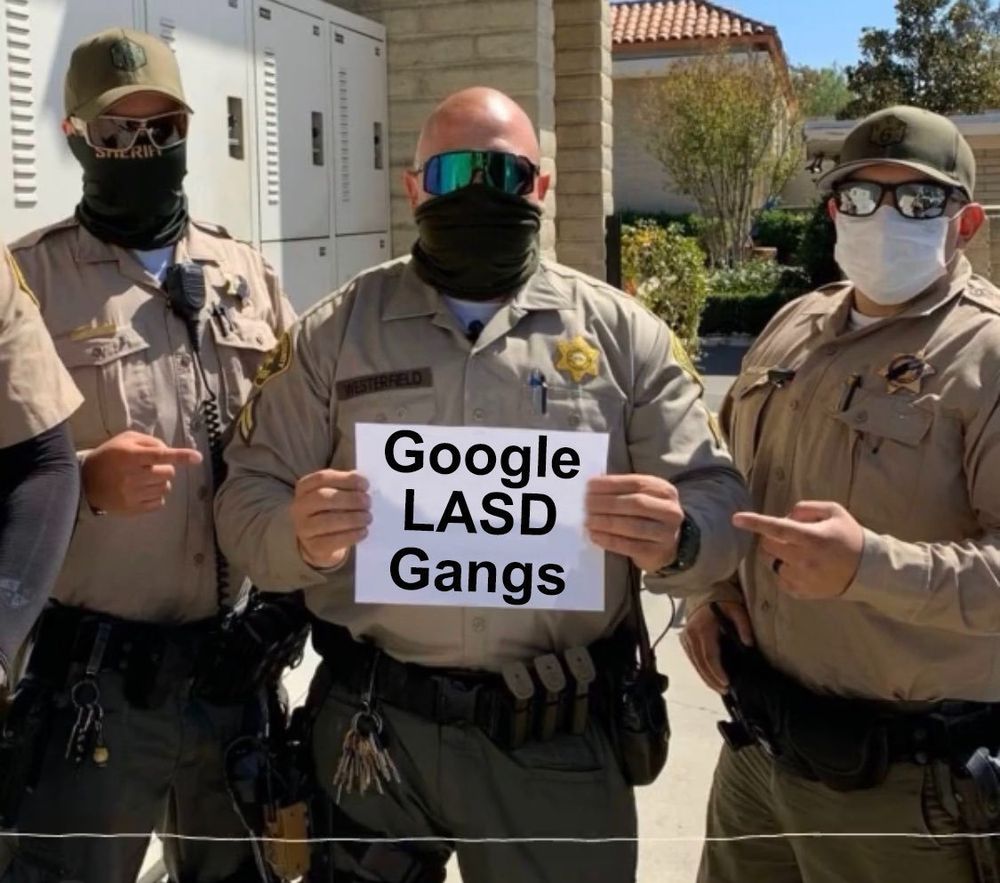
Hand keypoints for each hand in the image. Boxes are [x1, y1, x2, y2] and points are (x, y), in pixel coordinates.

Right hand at [82, 431, 202, 514]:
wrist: (85, 481)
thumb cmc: (109, 456)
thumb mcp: (126, 440)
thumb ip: (150, 442)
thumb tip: (169, 451)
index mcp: (130, 456)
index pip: (160, 456)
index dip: (181, 456)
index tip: (197, 458)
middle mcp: (132, 476)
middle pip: (168, 474)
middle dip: (165, 469)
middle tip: (150, 468)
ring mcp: (131, 495)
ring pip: (165, 488)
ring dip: (160, 483)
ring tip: (144, 479)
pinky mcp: (132, 509)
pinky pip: (158, 502)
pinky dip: (155, 496)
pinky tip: (142, 491)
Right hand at [292, 470, 370, 569]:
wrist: (321, 543)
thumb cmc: (331, 512)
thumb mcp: (336, 494)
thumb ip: (347, 486)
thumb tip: (362, 483)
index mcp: (304, 488)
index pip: (322, 478)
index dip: (346, 479)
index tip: (365, 485)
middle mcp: (299, 506)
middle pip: (323, 497)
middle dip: (350, 499)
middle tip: (368, 503)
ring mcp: (303, 528)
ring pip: (327, 521)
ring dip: (353, 518)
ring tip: (368, 518)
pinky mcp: (313, 547)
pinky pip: (332, 541)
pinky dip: (351, 535)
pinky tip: (363, 531)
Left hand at [585, 474, 684, 571]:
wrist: (668, 546)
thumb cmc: (647, 516)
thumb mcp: (644, 497)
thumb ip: (622, 490)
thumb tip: (592, 485)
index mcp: (665, 491)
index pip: (636, 483)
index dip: (611, 484)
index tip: (589, 486)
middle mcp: (670, 511)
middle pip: (635, 503)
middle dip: (606, 503)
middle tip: (586, 504)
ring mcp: (666, 534)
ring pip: (632, 526)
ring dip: (605, 522)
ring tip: (587, 520)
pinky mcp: (656, 553)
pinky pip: (629, 546)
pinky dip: (608, 540)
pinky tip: (594, 535)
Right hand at [680, 601, 753, 692]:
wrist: (703, 592)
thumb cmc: (722, 600)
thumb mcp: (737, 609)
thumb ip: (743, 626)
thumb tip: (748, 644)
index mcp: (703, 629)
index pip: (709, 656)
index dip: (717, 671)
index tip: (726, 683)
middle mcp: (691, 635)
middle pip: (701, 663)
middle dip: (712, 680)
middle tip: (725, 691)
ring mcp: (685, 638)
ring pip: (695, 663)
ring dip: (706, 678)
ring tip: (719, 688)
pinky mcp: (684, 640)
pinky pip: (692, 659)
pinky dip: (701, 670)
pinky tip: (709, 678)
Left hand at [733, 501, 863, 599]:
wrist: (867, 570)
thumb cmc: (849, 536)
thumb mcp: (834, 512)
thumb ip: (806, 508)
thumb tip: (784, 516)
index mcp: (811, 538)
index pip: (777, 528)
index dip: (755, 522)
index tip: (736, 518)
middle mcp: (804, 560)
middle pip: (767, 546)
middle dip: (770, 537)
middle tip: (788, 535)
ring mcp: (801, 578)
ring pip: (772, 563)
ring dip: (778, 554)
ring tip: (799, 552)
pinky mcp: (801, 592)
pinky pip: (779, 579)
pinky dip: (784, 570)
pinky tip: (802, 567)